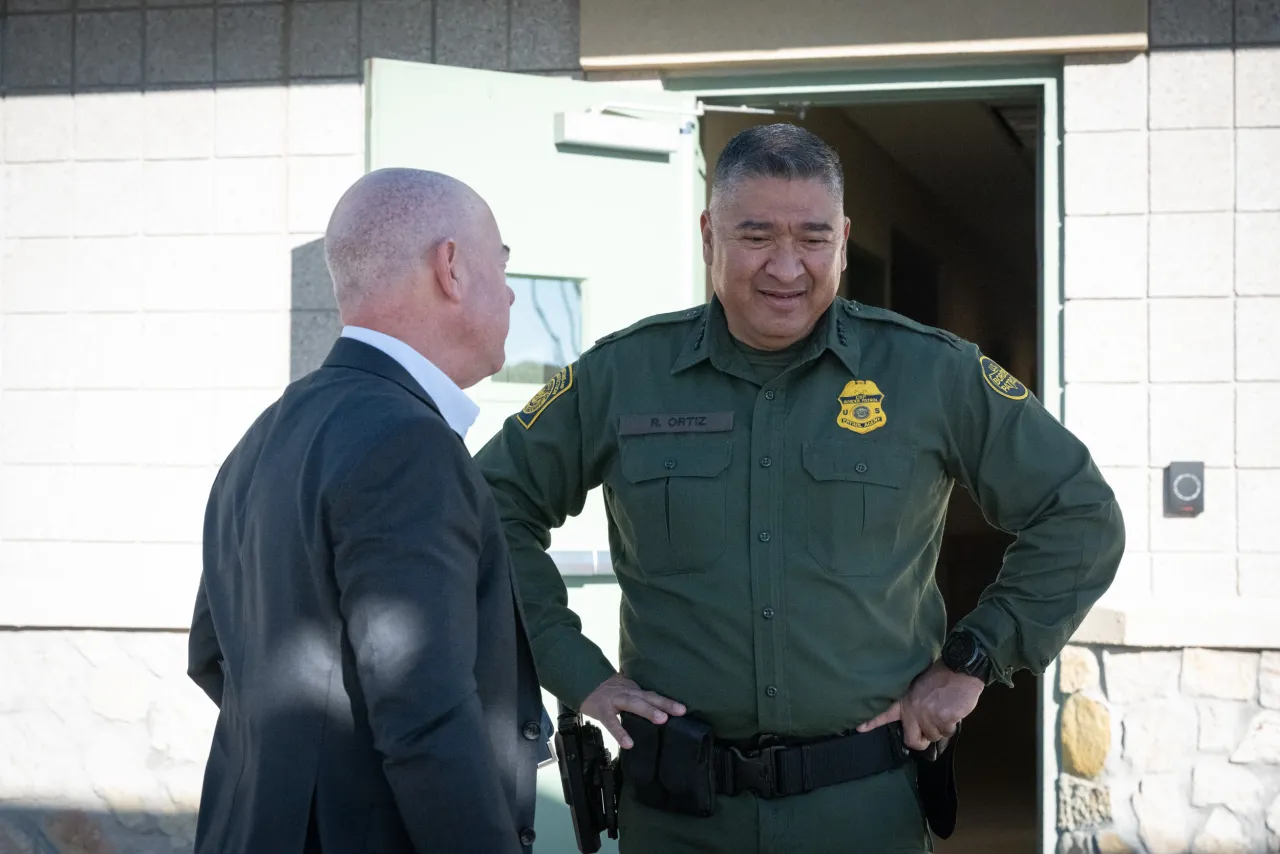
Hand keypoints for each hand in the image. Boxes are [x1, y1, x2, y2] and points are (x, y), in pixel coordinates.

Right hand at [579, 674, 685, 748]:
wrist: (582, 681)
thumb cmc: (605, 689)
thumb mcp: (623, 688)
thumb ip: (637, 697)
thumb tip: (655, 709)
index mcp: (634, 689)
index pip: (653, 694)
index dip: (668, 701)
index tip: (684, 709)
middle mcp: (627, 692)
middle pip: (648, 696)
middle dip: (664, 703)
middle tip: (681, 711)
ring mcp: (615, 700)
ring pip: (633, 703)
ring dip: (648, 710)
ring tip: (662, 720)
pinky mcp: (602, 710)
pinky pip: (611, 722)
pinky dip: (620, 732)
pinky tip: (628, 743)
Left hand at [856, 660, 983, 750]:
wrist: (959, 670)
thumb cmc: (941, 677)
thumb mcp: (918, 686)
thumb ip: (913, 702)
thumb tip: (915, 721)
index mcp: (905, 700)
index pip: (885, 713)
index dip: (872, 722)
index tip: (859, 728)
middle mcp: (913, 710)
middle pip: (912, 741)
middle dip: (921, 742)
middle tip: (927, 736)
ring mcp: (928, 716)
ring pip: (934, 736)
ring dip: (941, 728)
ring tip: (944, 710)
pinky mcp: (943, 719)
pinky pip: (948, 732)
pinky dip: (951, 725)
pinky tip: (953, 710)